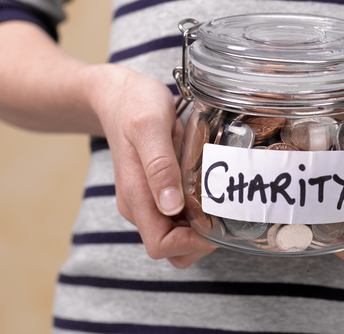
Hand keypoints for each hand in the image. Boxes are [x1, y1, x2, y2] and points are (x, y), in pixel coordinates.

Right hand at [86, 64, 216, 267]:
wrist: (118, 94)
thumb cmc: (134, 105)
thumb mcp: (149, 126)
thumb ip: (159, 166)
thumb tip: (170, 206)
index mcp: (136, 196)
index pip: (160, 246)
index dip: (190, 244)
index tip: (215, 223)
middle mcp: (139, 205)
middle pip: (171, 249)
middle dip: (200, 242)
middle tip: (225, 213)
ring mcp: (147, 200)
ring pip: (176, 236)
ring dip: (201, 229)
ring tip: (220, 201)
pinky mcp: (156, 192)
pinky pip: (178, 217)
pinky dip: (197, 214)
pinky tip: (211, 191)